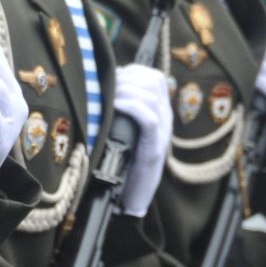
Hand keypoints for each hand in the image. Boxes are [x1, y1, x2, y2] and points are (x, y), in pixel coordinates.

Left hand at [112, 64, 172, 215]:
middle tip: (107, 88)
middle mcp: (165, 118)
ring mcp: (162, 132)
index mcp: (160, 111)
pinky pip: (148, 118)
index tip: (114, 76)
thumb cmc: (124, 161)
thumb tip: (100, 89)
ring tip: (109, 98)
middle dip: (127, 78)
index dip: (133, 71)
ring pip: (151, 96)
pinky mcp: (155, 148)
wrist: (135, 195)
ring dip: (126, 90)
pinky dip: (131, 106)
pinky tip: (116, 106)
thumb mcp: (124, 128)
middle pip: (153, 81)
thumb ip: (120, 110)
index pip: (155, 77)